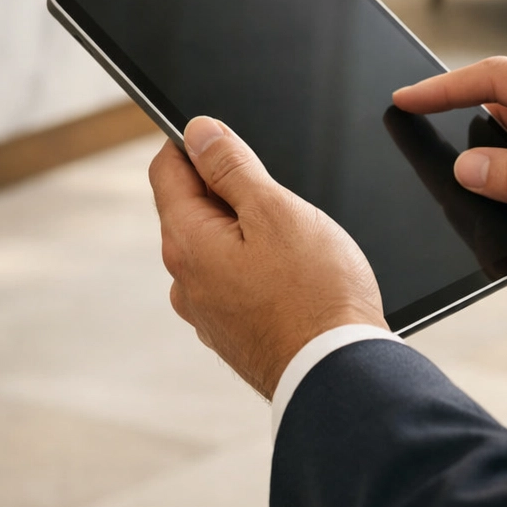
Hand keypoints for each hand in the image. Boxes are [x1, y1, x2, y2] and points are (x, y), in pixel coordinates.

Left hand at [149, 117, 385, 398]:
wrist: (341, 375)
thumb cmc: (316, 294)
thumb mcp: (275, 210)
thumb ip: (231, 167)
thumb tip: (198, 131)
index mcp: (187, 242)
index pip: (166, 168)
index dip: (196, 143)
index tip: (231, 139)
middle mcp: (185, 280)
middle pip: (192, 206)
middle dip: (230, 188)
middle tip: (280, 195)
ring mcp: (207, 311)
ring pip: (217, 244)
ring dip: (247, 229)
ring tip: (295, 241)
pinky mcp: (232, 331)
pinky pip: (235, 279)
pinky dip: (257, 265)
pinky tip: (294, 274)